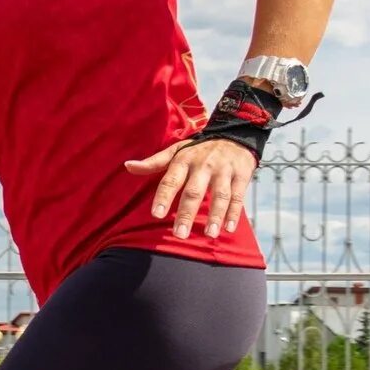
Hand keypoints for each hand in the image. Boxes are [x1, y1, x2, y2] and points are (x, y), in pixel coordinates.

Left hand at [124, 137, 257, 239]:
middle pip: (194, 192)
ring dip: (215, 216)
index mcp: (184, 160)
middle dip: (186, 213)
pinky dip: (234, 213)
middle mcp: (203, 165)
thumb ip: (153, 163)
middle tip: (180, 234)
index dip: (163, 197)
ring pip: (219, 195)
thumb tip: (128, 166)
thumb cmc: (198, 149)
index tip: (156, 215)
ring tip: (209, 235)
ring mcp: (223, 170)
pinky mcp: (241, 174)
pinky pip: (237, 196)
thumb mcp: (176, 151)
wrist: (234, 135)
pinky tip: (228, 228)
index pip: (171, 180)